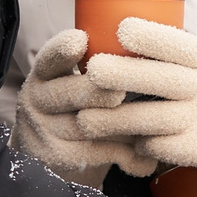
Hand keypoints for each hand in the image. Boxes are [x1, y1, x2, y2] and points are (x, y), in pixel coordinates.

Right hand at [14, 27, 155, 176]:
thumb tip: (147, 47)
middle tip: (121, 91)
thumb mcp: (72, 81)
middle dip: (99, 92)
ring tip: (157, 122)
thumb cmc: (74, 104)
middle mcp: (38, 100)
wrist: (47, 152)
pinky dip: (128, 154)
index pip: (50, 58)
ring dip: (127, 123)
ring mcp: (46, 130)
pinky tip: (147, 157)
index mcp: (44, 74)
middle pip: (71, 93)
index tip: (80, 40)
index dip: (63, 49)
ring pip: (91, 124)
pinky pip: (100, 151)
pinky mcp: (59, 156)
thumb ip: (99, 68)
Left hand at [78, 18, 196, 186]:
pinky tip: (128, 143)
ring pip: (153, 119)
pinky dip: (140, 145)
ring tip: (84, 120)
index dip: (150, 37)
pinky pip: (162, 147)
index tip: (121, 30)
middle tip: (91, 71)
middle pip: (162, 80)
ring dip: (115, 120)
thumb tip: (116, 33)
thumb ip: (172, 55)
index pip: (178, 45)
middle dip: (123, 74)